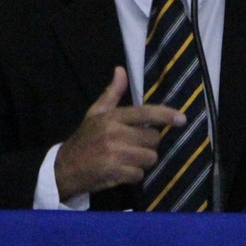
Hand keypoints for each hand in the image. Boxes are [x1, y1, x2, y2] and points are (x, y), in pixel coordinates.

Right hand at [55, 67, 186, 198]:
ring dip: (142, 161)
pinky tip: (121, 171)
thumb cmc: (85, 139)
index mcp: (112, 117)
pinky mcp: (115, 172)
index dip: (165, 115)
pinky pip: (140, 174)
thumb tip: (120, 70)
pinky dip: (133, 175)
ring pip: (149, 158)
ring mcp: (115, 154)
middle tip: (132, 147)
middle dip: (148, 145)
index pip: (144, 114)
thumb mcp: (96, 113)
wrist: (63, 167)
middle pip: (153, 140)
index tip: (182, 119)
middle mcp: (114, 134)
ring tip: (126, 160)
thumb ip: (112, 93)